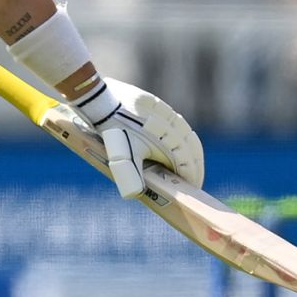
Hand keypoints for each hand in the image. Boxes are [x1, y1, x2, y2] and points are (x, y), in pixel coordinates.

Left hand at [78, 77, 203, 199]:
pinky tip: (180, 141)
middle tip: (195, 179)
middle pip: (192, 149)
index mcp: (165, 143)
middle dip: (195, 166)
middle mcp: (171, 127)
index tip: (194, 186)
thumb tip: (136, 193)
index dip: (192, 176)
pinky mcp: (159, 104)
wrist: (100, 103)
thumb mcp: (121, 158)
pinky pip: (177, 121)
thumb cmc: (113, 134)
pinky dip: (182, 134)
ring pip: (187, 134)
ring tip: (192, 163)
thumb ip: (131, 177)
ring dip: (192, 150)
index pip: (187, 163)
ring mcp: (167, 113)